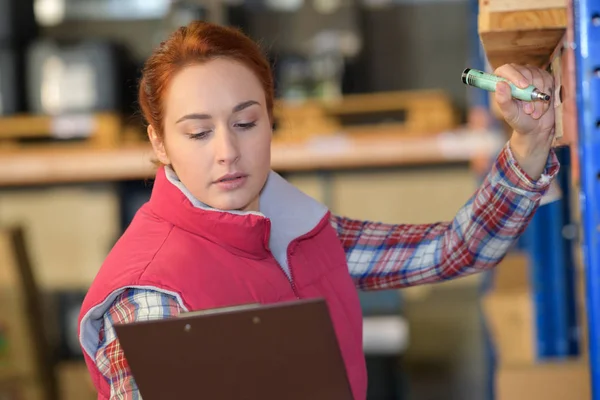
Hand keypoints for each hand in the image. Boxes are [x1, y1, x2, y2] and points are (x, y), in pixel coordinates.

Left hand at [494, 63, 554, 179]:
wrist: (537, 127)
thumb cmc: (519, 120)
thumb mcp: (510, 113)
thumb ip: (503, 100)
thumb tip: (500, 84)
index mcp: (503, 81)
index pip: (506, 69)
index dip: (514, 75)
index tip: (523, 86)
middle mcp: (517, 75)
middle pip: (525, 72)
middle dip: (529, 92)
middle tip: (528, 110)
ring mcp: (532, 75)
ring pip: (539, 77)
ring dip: (538, 97)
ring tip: (533, 113)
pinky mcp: (546, 79)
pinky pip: (549, 81)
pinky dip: (546, 96)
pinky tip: (542, 108)